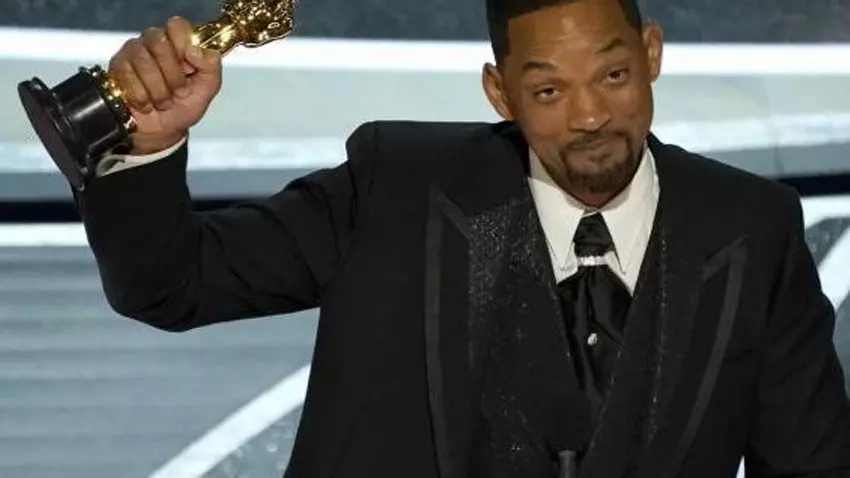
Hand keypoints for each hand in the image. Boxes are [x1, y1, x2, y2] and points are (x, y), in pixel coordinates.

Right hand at [107, 16, 222, 153]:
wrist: (162, 132)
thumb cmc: (183, 107)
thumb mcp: (207, 89)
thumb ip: (212, 66)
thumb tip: (196, 50)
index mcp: (178, 42)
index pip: (177, 26)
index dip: (184, 46)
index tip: (189, 67)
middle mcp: (154, 41)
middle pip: (160, 43)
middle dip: (173, 76)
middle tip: (178, 91)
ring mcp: (133, 52)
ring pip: (143, 61)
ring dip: (158, 90)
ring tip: (163, 101)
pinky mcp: (117, 67)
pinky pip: (128, 76)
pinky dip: (142, 97)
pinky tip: (147, 103)